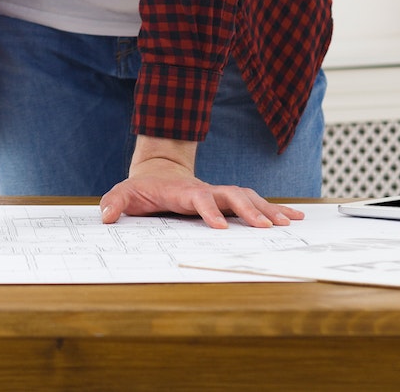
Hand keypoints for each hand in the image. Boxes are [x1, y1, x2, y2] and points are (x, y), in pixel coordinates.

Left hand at [99, 139, 302, 229]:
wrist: (158, 172)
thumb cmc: (142, 187)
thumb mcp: (124, 193)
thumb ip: (114, 202)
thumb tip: (105, 215)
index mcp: (183, 192)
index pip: (199, 199)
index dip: (209, 211)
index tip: (220, 227)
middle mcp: (206, 191)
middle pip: (232, 196)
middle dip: (250, 211)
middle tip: (267, 227)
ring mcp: (219, 194)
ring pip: (248, 197)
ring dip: (268, 209)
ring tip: (288, 223)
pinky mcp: (227, 200)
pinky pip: (254, 202)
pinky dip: (274, 209)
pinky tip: (294, 217)